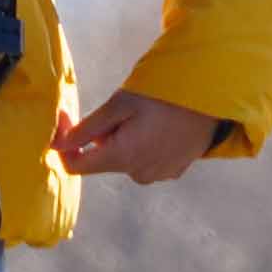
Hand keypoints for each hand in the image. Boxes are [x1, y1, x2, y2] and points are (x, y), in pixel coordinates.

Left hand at [53, 90, 224, 185]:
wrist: (215, 100)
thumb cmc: (165, 96)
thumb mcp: (121, 104)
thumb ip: (87, 128)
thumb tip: (57, 145)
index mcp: (122, 158)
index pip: (75, 166)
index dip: (65, 144)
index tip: (69, 120)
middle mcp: (138, 174)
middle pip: (102, 160)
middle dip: (101, 137)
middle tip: (121, 110)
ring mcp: (158, 175)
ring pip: (124, 160)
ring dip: (123, 141)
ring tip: (144, 116)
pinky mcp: (173, 172)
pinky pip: (146, 162)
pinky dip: (144, 146)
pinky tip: (159, 127)